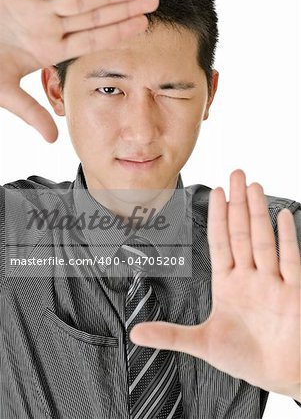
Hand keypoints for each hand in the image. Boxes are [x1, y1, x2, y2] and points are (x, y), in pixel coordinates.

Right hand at [0, 0, 158, 141]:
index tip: (142, 28)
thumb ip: (31, 113)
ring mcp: (37, 9)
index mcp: (50, 49)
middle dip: (124, 9)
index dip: (117, 34)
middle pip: (94, 17)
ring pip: (79, 0)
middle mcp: (49, 28)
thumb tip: (53, 140)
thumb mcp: (5, 92)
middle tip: (153, 3)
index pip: (92, 40)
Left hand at [130, 169, 300, 399]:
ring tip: (252, 186)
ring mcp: (272, 283)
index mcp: (228, 285)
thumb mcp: (202, 345)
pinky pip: (290, 260)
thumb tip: (135, 333)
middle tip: (235, 174)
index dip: (218, 217)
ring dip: (258, 213)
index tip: (216, 193)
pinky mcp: (293, 293)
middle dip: (238, 203)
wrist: (278, 376)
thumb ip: (170, 336)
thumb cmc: (244, 359)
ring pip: (263, 240)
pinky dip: (286, 238)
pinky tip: (282, 216)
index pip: (221, 242)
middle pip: (242, 232)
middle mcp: (249, 278)